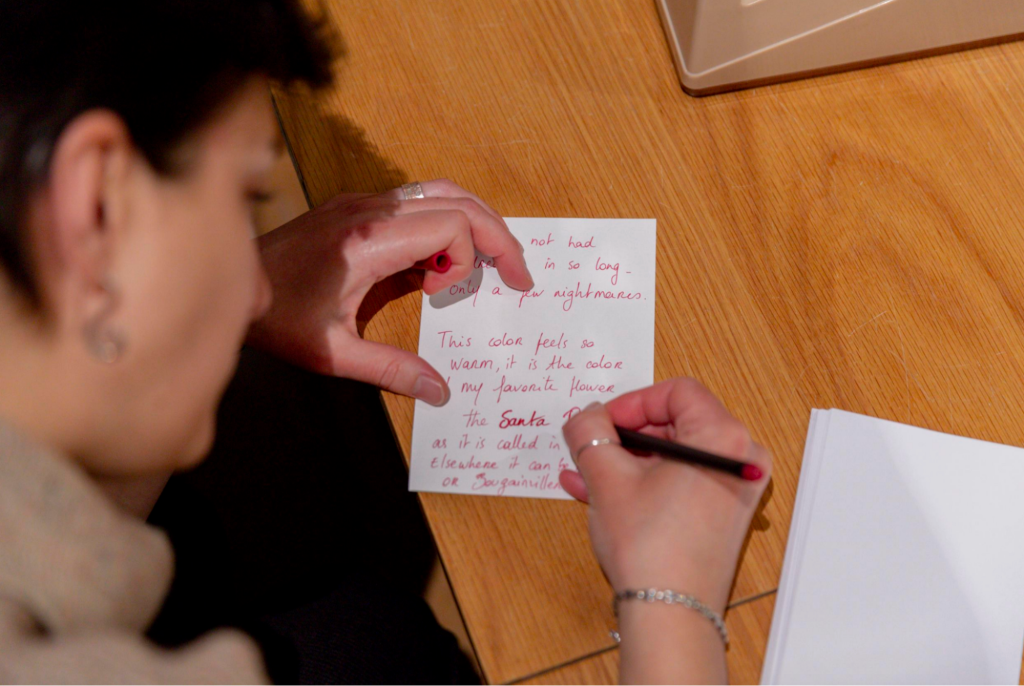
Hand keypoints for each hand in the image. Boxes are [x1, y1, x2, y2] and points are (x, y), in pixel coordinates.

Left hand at [247, 179, 532, 403]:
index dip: (471, 256)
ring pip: (439, 192)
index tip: (455, 293)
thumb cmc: (275, 316)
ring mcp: (363, 202)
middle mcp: (371, 209)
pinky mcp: (356, 206)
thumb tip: (439, 391)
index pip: (452, 223)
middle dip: (495, 234)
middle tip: (516, 272)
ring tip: (489, 262)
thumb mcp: (333, 352)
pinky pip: (416, 202)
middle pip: (457, 199)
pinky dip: (442, 225)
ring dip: (472, 223)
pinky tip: (437, 265)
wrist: (231, 281)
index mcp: (370, 239)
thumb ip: (389, 369)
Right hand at [559, 378, 770, 613]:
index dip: (631, 402)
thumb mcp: (607, 477)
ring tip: (583, 473)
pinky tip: (598, 493)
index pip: (675, 391)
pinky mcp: (722, 515)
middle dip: (624, 436)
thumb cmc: (650, 545)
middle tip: (590, 448)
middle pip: (674, 423)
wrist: (670, 614)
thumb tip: (586, 417)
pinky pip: (678, 483)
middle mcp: (739, 459)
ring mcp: (733, 490)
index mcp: (723, 437)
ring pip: (671, 457)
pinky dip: (642, 483)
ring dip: (626, 461)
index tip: (600, 423)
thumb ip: (590, 433)